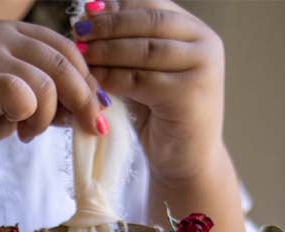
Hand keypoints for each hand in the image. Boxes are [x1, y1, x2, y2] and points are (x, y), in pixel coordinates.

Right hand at [0, 20, 108, 169]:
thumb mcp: (18, 106)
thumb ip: (50, 99)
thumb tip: (92, 108)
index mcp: (11, 33)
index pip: (66, 49)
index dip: (88, 82)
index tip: (96, 113)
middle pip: (62, 62)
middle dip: (83, 101)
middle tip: (88, 128)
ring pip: (46, 82)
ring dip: (48, 117)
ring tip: (29, 134)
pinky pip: (21, 93)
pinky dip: (29, 116)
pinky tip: (17, 130)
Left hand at [74, 0, 224, 184]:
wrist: (187, 163)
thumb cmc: (163, 119)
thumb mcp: (149, 74)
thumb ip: (132, 46)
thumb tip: (92, 11)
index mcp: (198, 33)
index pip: (154, 6)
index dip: (119, 7)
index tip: (87, 11)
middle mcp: (206, 45)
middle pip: (149, 22)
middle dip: (110, 25)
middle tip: (78, 30)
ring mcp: (201, 69)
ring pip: (145, 50)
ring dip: (107, 50)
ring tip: (80, 54)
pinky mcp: (188, 95)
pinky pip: (141, 79)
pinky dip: (113, 77)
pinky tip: (92, 81)